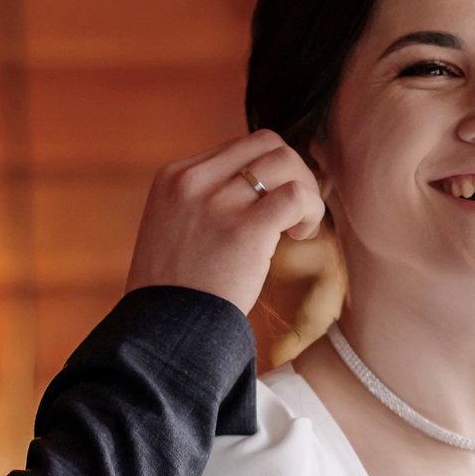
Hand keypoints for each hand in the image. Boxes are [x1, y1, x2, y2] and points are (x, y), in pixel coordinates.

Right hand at [125, 129, 323, 313]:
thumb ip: (203, 201)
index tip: (270, 205)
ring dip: (306, 190)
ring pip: (286, 162)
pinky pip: (296, 196)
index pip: (239, 148)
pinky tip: (301, 235)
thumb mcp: (172, 228)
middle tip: (294, 212)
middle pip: (267, 144)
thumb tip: (255, 186)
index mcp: (173, 177)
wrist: (162, 331)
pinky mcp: (245, 230)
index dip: (267, 172)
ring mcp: (217, 203)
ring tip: (298, 227)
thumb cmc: (174, 290)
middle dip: (293, 172)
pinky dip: (311, 210)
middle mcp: (193, 182)